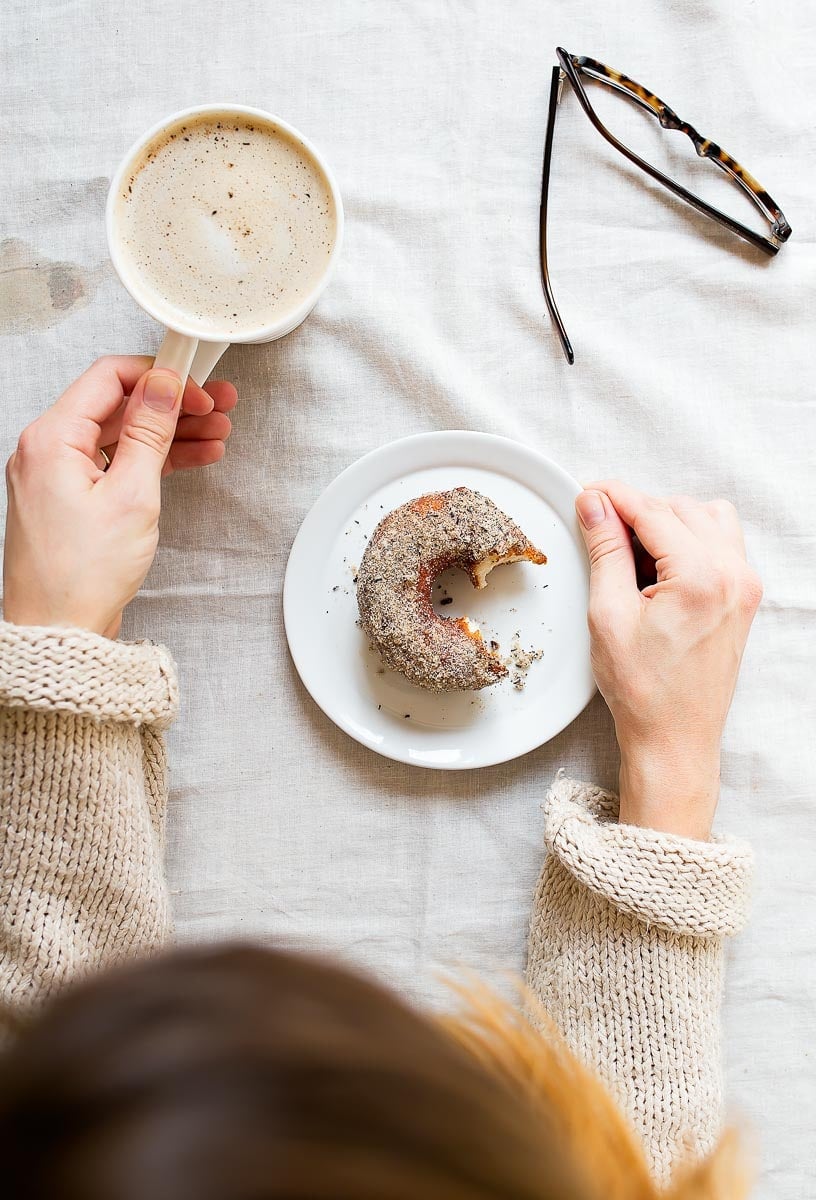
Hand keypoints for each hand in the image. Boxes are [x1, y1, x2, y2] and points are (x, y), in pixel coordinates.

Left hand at [3, 356, 237, 638]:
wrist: (59, 631)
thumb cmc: (81, 575)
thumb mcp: (132, 494)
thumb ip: (150, 432)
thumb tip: (164, 386)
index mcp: (51, 438)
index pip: (109, 378)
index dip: (160, 376)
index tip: (196, 384)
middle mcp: (47, 449)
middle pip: (118, 405)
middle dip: (173, 404)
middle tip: (218, 405)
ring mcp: (58, 475)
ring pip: (122, 435)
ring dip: (170, 433)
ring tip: (217, 434)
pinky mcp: (72, 498)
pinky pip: (116, 464)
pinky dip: (153, 460)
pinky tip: (193, 457)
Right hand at [575, 481, 761, 839]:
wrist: (674, 738)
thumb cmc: (642, 689)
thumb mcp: (608, 614)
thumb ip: (605, 550)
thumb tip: (595, 505)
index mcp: (701, 577)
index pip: (653, 512)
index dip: (615, 496)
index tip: (587, 492)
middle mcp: (733, 575)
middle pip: (682, 508)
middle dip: (639, 510)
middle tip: (600, 528)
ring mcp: (744, 587)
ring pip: (708, 519)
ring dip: (668, 522)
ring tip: (632, 552)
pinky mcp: (744, 599)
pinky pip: (721, 545)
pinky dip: (690, 542)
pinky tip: (658, 569)